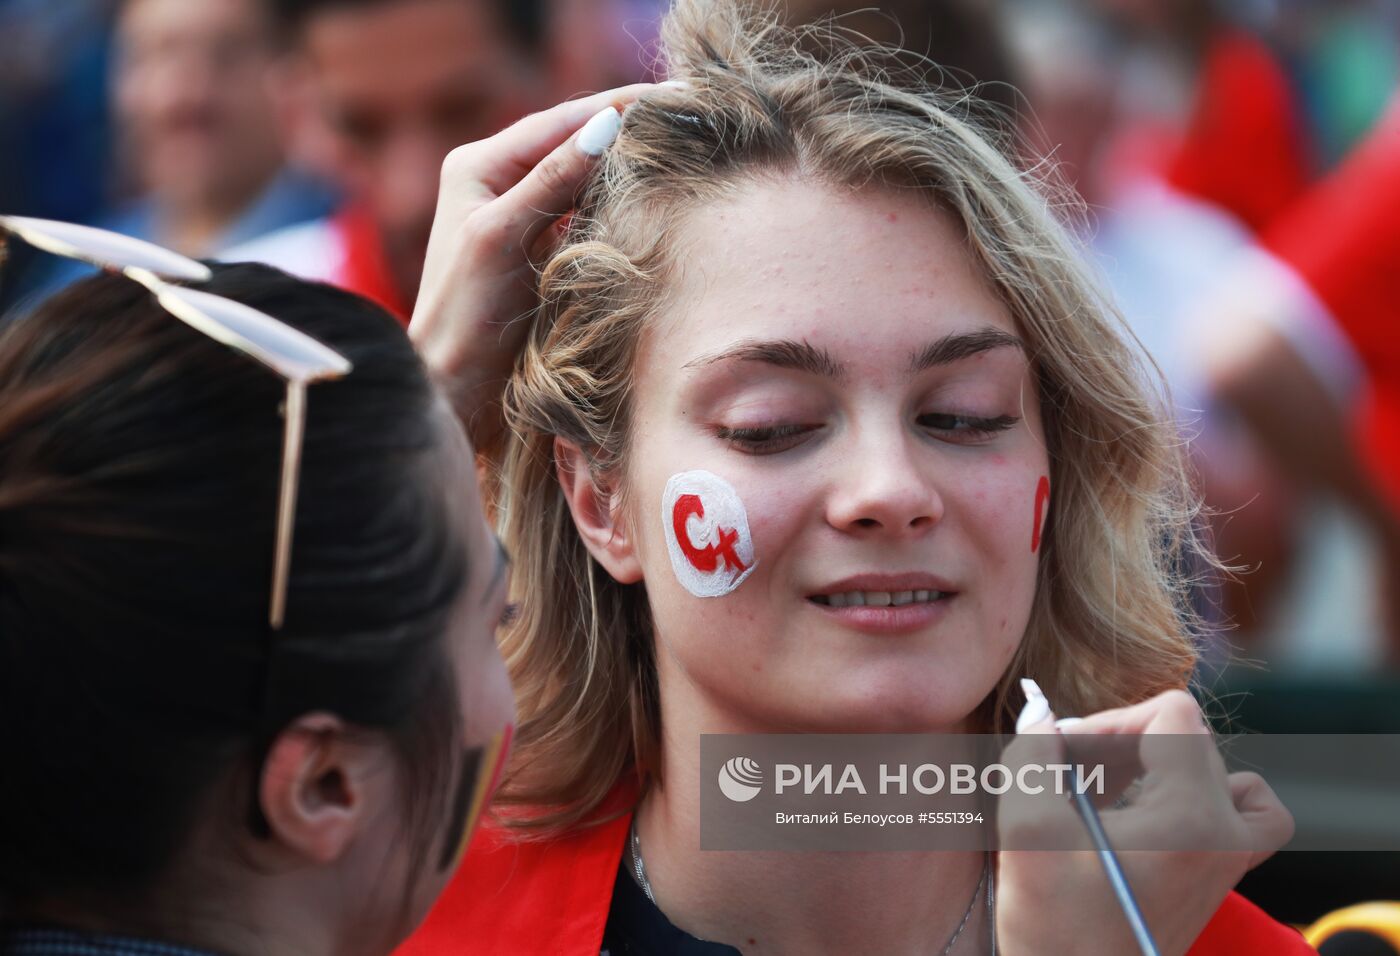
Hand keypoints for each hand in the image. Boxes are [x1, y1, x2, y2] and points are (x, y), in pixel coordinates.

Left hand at [410, 83, 668, 450]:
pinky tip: (653, 193)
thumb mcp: (502, 238)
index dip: (615, 105)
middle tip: (690, 111)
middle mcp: (499, 181)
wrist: (457, 387)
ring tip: (682, 144)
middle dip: (627, 127)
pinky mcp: (542, 248)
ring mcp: (522, 214)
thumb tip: (607, 125)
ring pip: (584, 175)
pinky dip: (618, 200)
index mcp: (479, 165)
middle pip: (573, 141)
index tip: (673, 93)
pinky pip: (587, 210)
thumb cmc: (465, 314)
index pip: (558, 122)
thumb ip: (552, 181)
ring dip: (627, 162)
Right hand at [995, 689, 1293, 955]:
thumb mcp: (1028, 834)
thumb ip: (1033, 759)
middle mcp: (1227, 834)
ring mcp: (1231, 858)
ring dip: (1158, 764)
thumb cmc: (1057, 929)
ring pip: (1216, 770)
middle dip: (1120, 742)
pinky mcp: (1219, 877)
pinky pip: (1239, 811)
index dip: (1110, 720)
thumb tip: (1040, 711)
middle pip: (1187, 738)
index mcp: (1193, 817)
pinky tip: (1146, 810)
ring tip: (1104, 787)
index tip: (1065, 752)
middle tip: (1066, 769)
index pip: (1171, 715)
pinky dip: (1198, 794)